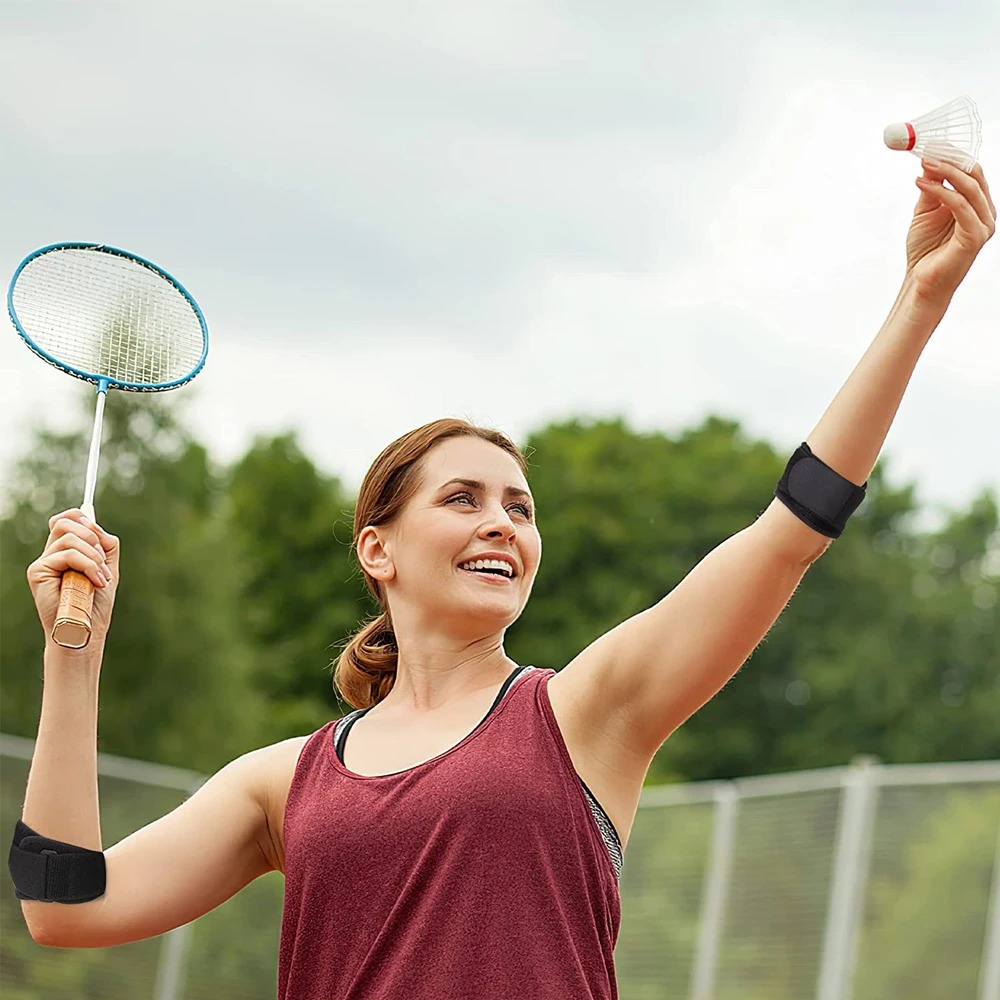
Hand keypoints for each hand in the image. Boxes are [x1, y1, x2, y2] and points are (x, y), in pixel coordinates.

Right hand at [27, 509, 119, 645]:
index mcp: (66, 551)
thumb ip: (105, 544)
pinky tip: (96, 582)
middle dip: (92, 537)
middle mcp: (51, 554)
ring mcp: (43, 562)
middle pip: (65, 522)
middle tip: (103, 560)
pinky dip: (89, 565)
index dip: (82, 517)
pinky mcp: (38, 572)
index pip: (66, 519)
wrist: (86, 628)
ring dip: (94, 557)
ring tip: (102, 578)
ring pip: (70, 538)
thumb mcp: (107, 568)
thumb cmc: (95, 603)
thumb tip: (94, 523)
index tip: (99, 534)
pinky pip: (67, 554)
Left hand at [906, 159, 995, 309]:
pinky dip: (941, 192)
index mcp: (977, 205)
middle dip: (952, 160)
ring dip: (946, 172)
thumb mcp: (925, 212)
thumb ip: (931, 188)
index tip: (932, 144)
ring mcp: (983, 225)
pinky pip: (960, 206)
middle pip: (975, 175)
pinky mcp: (975, 237)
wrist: (921, 282)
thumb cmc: (925, 250)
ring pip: (970, 188)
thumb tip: (930, 160)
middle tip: (928, 149)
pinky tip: (922, 183)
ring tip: (924, 163)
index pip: (972, 172)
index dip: (954, 156)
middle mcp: (985, 213)